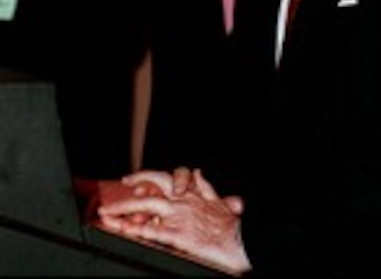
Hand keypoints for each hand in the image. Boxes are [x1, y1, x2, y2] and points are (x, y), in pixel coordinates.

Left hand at [98, 168, 249, 273]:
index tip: (131, 181)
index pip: (165, 178)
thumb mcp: (219, 201)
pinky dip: (136, 229)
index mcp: (191, 194)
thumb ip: (205, 187)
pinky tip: (124, 229)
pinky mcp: (178, 234)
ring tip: (107, 215)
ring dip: (124, 210)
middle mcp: (182, 202)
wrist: (242, 241)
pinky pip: (153, 230)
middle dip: (127, 195)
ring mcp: (179, 216)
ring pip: (146, 206)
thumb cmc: (231, 226)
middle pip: (150, 191)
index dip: (146, 177)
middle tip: (110, 201)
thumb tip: (198, 172)